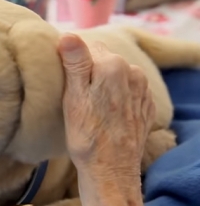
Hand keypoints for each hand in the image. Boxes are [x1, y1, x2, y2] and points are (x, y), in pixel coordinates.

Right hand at [58, 33, 154, 181]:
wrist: (111, 171)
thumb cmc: (86, 136)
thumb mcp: (73, 98)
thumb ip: (75, 63)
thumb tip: (68, 35)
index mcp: (113, 65)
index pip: (85, 47)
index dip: (69, 60)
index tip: (60, 78)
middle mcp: (133, 72)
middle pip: (101, 59)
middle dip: (87, 70)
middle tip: (72, 94)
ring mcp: (141, 90)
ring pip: (114, 74)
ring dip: (101, 82)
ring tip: (88, 105)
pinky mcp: (144, 105)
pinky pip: (125, 90)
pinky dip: (113, 96)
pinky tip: (103, 113)